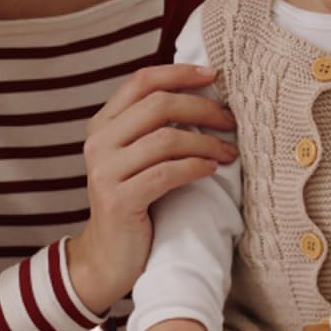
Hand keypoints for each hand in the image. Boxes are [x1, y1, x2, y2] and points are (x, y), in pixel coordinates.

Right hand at [67, 64, 237, 315]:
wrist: (109, 257)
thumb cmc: (136, 200)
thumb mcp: (138, 156)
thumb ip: (156, 125)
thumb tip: (206, 91)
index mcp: (103, 124)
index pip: (141, 81)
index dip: (179, 73)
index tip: (214, 75)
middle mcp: (98, 142)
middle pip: (159, 105)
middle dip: (203, 108)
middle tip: (231, 120)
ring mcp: (104, 171)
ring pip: (166, 139)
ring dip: (206, 142)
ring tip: (229, 152)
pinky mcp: (118, 200)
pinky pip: (166, 173)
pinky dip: (195, 167)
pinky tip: (212, 169)